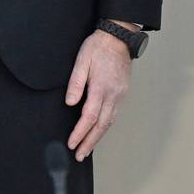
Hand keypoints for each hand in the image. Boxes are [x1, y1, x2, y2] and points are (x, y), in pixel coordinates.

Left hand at [65, 28, 132, 160]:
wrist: (118, 38)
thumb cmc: (97, 47)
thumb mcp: (81, 61)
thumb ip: (75, 83)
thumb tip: (70, 103)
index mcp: (101, 88)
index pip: (89, 117)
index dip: (80, 133)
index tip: (72, 144)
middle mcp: (113, 95)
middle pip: (101, 125)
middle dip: (89, 142)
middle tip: (80, 155)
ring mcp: (120, 95)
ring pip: (109, 122)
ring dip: (98, 137)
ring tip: (88, 148)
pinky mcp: (122, 93)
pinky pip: (114, 115)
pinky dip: (105, 126)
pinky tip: (99, 131)